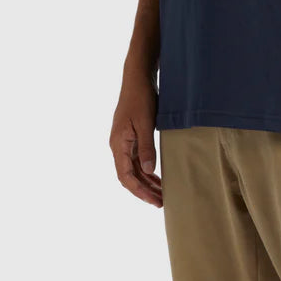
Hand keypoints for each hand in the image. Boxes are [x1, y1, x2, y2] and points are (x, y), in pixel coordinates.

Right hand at [109, 69, 161, 206]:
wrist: (138, 78)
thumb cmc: (141, 98)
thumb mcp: (146, 123)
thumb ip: (146, 147)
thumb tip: (148, 172)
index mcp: (118, 144)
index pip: (125, 176)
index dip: (139, 191)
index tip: (153, 201)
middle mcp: (118, 145)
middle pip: (129, 175)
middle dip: (144, 190)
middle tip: (161, 202)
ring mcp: (124, 141)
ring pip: (133, 169)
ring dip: (146, 182)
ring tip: (162, 193)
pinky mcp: (131, 136)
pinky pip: (136, 159)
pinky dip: (146, 170)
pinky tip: (157, 175)